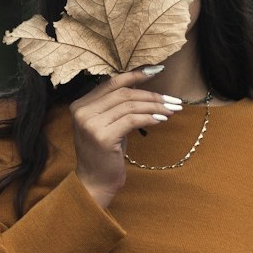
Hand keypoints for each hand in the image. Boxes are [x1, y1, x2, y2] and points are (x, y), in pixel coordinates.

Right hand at [70, 68, 180, 208]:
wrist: (95, 182)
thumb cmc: (105, 153)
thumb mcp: (108, 124)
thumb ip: (117, 105)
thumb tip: (143, 86)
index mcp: (80, 105)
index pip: (112, 83)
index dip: (135, 75)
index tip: (157, 71)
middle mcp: (82, 112)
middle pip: (123, 93)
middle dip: (151, 95)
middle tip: (172, 100)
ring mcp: (90, 124)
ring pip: (130, 105)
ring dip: (155, 106)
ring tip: (171, 110)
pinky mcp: (103, 136)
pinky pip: (132, 120)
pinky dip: (150, 117)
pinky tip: (162, 119)